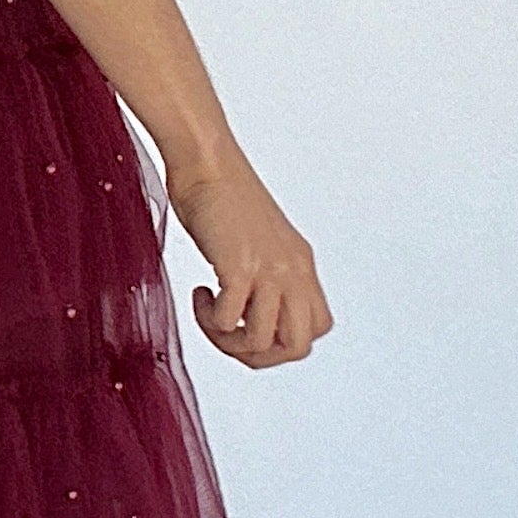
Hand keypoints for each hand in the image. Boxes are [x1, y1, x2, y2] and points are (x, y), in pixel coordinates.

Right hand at [165, 145, 332, 368]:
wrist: (206, 162)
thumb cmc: (221, 194)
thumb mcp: (258, 240)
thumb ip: (265, 274)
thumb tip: (249, 310)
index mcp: (301, 264)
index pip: (317, 327)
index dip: (283, 340)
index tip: (250, 324)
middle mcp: (293, 270)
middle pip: (299, 346)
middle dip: (259, 355)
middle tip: (228, 335)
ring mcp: (269, 269)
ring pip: (264, 342)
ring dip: (227, 340)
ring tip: (208, 313)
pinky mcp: (240, 265)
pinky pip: (231, 321)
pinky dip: (209, 319)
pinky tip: (200, 293)